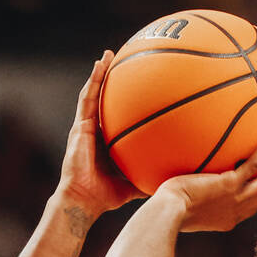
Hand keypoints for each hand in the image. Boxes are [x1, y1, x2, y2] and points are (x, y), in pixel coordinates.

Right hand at [58, 50, 144, 214]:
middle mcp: (94, 131)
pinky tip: (99, 65)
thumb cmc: (105, 197)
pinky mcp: (79, 127)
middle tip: (123, 61)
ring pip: (92, 94)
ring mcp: (84, 128)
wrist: (83, 201)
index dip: (122, 101)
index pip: (114, 116)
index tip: (135, 86)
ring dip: (99, 74)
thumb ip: (151, 178)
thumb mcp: (134, 184)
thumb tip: (177, 180)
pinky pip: (86, 99)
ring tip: (107, 55)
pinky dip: (92, 81)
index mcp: (105, 143)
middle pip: (102, 100)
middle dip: (110, 80)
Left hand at [156, 131, 256, 231]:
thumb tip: (173, 189)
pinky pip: (255, 163)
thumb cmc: (164, 213)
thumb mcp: (179, 210)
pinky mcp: (231, 184)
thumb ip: (184, 200)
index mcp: (228, 219)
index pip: (252, 206)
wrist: (167, 215)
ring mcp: (237, 197)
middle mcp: (238, 210)